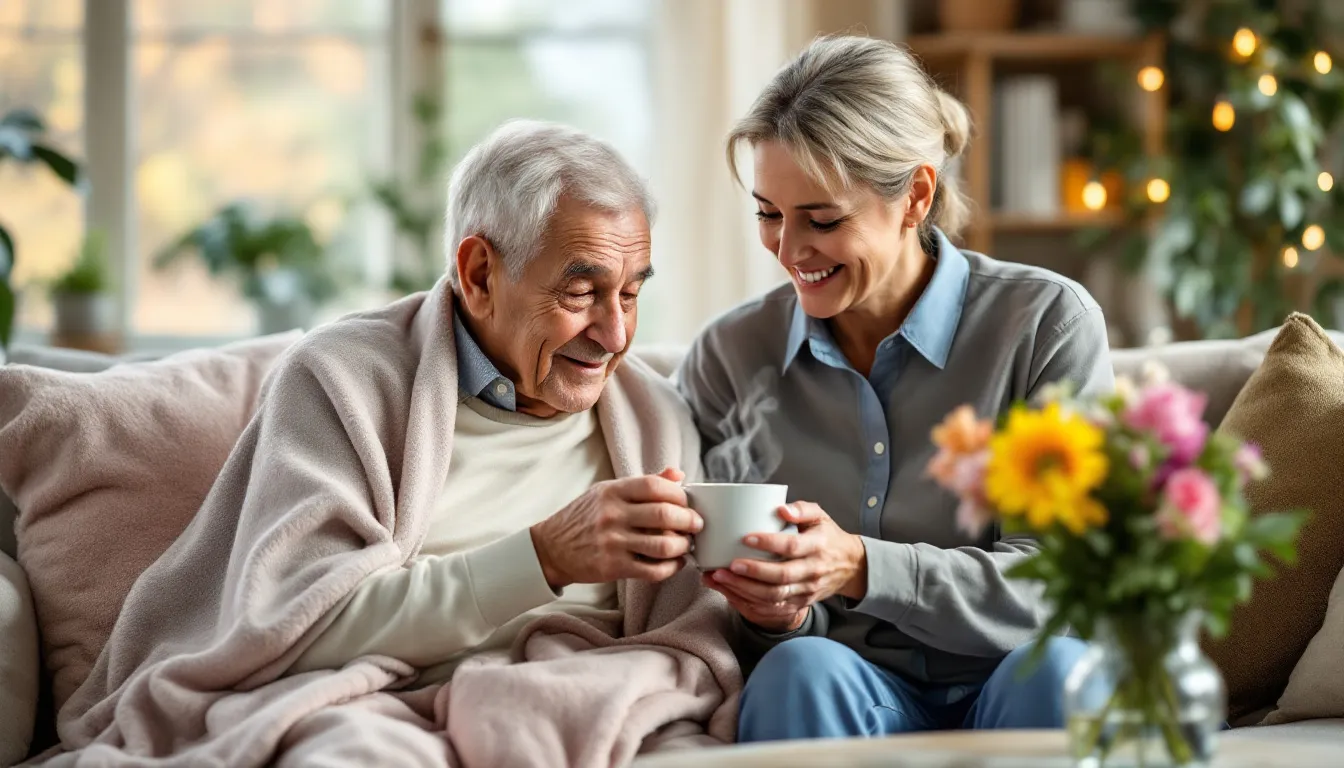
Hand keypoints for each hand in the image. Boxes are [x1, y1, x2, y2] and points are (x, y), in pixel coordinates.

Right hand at [531, 468, 701, 588]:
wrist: (551, 548)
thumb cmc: (584, 516)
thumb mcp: (607, 492)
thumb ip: (643, 484)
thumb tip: (679, 475)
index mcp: (613, 491)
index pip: (656, 486)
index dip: (680, 495)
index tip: (688, 503)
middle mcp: (612, 515)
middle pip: (664, 515)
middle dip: (690, 521)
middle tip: (697, 525)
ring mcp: (612, 542)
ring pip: (663, 545)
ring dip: (683, 546)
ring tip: (687, 545)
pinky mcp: (612, 567)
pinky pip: (652, 570)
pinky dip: (671, 568)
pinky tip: (675, 563)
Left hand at [702, 502, 866, 631]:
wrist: (850, 566)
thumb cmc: (827, 536)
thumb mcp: (820, 516)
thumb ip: (801, 509)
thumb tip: (780, 508)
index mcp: (818, 546)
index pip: (792, 546)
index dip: (769, 543)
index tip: (746, 538)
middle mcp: (813, 571)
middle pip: (781, 576)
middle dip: (752, 572)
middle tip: (728, 565)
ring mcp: (807, 590)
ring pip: (774, 596)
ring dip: (745, 590)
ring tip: (722, 578)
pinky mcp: (800, 603)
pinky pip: (773, 609)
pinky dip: (749, 603)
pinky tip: (730, 593)